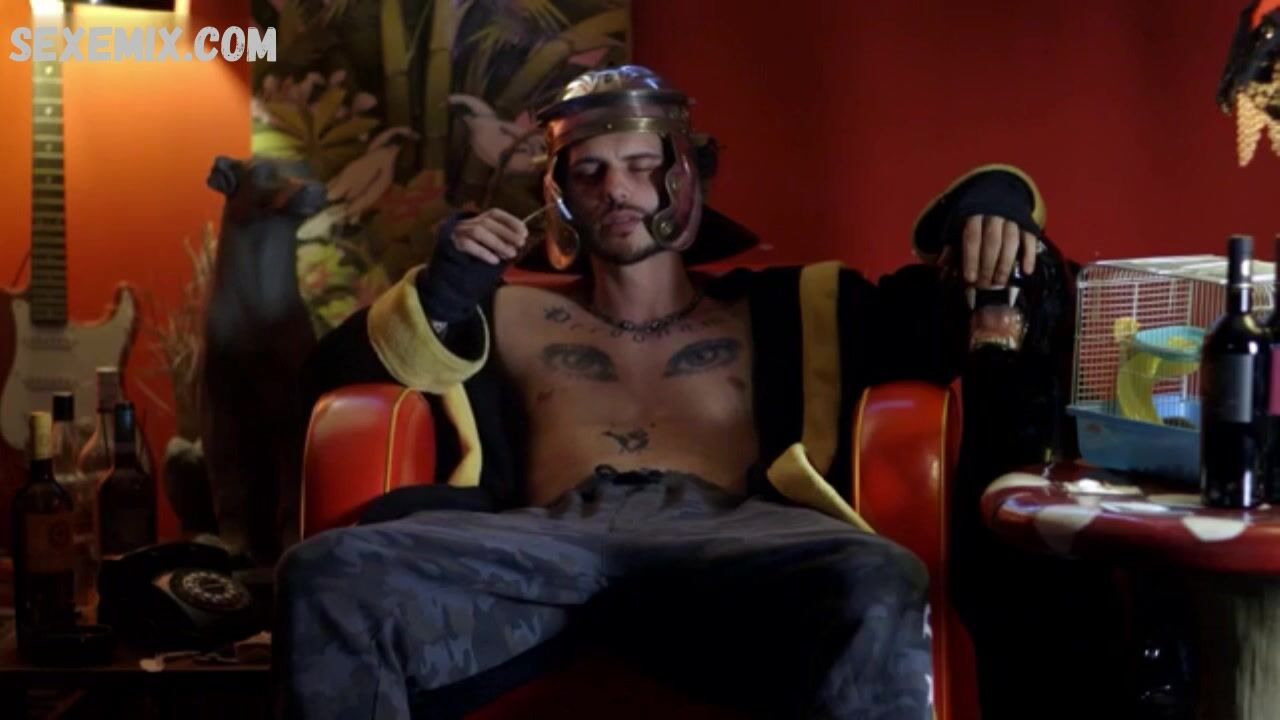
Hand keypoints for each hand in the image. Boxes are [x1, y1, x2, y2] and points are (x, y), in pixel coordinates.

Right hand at [418, 209, 529, 323]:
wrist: (446, 275)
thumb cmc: (472, 261)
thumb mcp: (489, 248)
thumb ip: (502, 244)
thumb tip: (521, 242)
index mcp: (477, 220)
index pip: (495, 213)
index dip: (510, 220)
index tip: (524, 231)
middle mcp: (467, 223)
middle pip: (488, 222)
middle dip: (507, 232)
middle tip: (521, 243)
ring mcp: (457, 232)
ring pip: (478, 231)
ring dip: (497, 242)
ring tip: (510, 253)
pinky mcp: (450, 244)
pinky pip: (468, 245)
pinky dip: (483, 252)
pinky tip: (494, 261)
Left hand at [939, 215, 1037, 288]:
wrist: (997, 194)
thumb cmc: (973, 220)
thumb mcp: (958, 228)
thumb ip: (951, 246)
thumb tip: (941, 264)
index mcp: (973, 214)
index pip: (972, 237)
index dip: (971, 259)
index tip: (970, 278)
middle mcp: (994, 214)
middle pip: (992, 241)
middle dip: (988, 265)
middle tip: (985, 285)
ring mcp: (1012, 218)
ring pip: (1011, 241)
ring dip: (1006, 264)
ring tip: (1000, 282)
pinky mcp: (1026, 223)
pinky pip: (1030, 239)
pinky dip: (1029, 255)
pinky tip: (1026, 271)